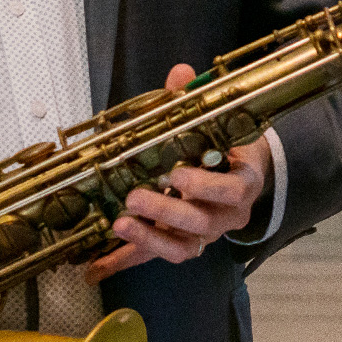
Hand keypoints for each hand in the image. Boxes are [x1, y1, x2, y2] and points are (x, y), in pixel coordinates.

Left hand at [83, 63, 270, 283]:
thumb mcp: (217, 125)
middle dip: (167, 212)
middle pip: (202, 223)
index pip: (232, 191)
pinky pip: (155, 257)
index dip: (206, 186)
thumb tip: (179, 74)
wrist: (245, 177)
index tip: (179, 175)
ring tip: (119, 224)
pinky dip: (125, 262)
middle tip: (136, 197)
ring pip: (182, 247)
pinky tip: (96, 267)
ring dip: (149, 238)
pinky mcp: (182, 245)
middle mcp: (227, 215)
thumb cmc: (227, 149)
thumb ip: (195, 102)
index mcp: (243, 182)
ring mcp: (205, 235)